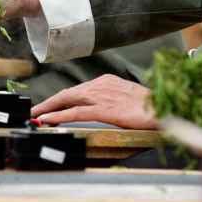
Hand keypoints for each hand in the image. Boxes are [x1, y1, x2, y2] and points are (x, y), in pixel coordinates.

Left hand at [31, 74, 157, 129]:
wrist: (166, 108)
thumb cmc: (151, 106)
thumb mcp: (127, 98)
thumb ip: (111, 100)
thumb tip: (100, 109)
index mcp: (106, 81)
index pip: (77, 90)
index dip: (60, 99)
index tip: (48, 106)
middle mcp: (100, 85)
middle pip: (68, 93)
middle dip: (49, 103)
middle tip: (34, 111)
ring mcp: (102, 96)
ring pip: (67, 100)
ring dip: (48, 109)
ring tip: (35, 116)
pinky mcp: (105, 109)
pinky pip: (76, 112)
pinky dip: (59, 115)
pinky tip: (47, 119)